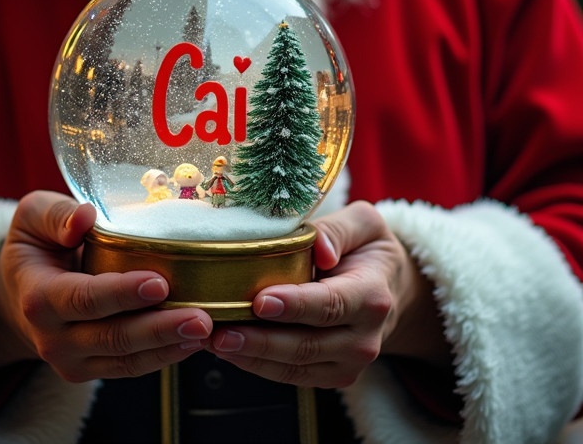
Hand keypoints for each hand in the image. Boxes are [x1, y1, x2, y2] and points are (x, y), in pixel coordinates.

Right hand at [0, 190, 211, 381]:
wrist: (17, 294)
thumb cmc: (34, 246)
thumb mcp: (33, 217)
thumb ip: (56, 215)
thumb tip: (85, 216)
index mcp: (38, 297)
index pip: (84, 298)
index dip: (121, 293)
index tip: (159, 282)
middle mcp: (52, 337)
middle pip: (111, 337)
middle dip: (158, 329)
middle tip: (199, 317)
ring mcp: (71, 360)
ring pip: (125, 360)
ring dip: (168, 347)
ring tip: (205, 329)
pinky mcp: (90, 371)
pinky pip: (129, 368)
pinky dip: (162, 357)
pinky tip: (191, 342)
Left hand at [205, 200, 448, 388]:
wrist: (388, 289)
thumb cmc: (367, 250)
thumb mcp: (363, 225)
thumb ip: (338, 229)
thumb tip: (319, 248)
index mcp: (372, 296)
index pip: (330, 304)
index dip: (295, 305)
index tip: (260, 300)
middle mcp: (365, 337)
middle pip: (307, 343)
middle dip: (260, 339)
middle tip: (220, 329)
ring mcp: (349, 363)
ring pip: (294, 366)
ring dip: (251, 355)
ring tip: (214, 339)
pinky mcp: (332, 375)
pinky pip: (290, 376)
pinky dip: (256, 365)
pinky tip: (228, 348)